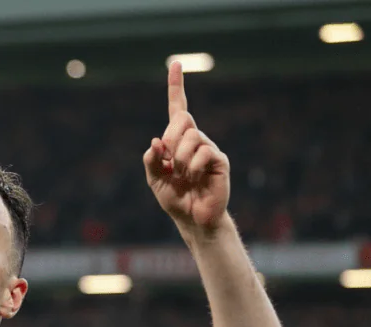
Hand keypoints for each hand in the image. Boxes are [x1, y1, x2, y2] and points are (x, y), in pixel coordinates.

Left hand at [143, 61, 229, 231]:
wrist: (193, 219)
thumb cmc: (175, 199)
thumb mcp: (154, 180)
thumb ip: (151, 161)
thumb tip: (156, 141)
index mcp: (178, 141)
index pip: (178, 109)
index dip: (176, 87)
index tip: (175, 64)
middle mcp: (195, 139)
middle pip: (182, 119)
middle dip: (170, 141)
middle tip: (169, 164)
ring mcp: (209, 148)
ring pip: (191, 137)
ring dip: (179, 160)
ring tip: (183, 177)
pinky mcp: (220, 160)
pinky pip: (203, 153)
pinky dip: (192, 168)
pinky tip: (194, 179)